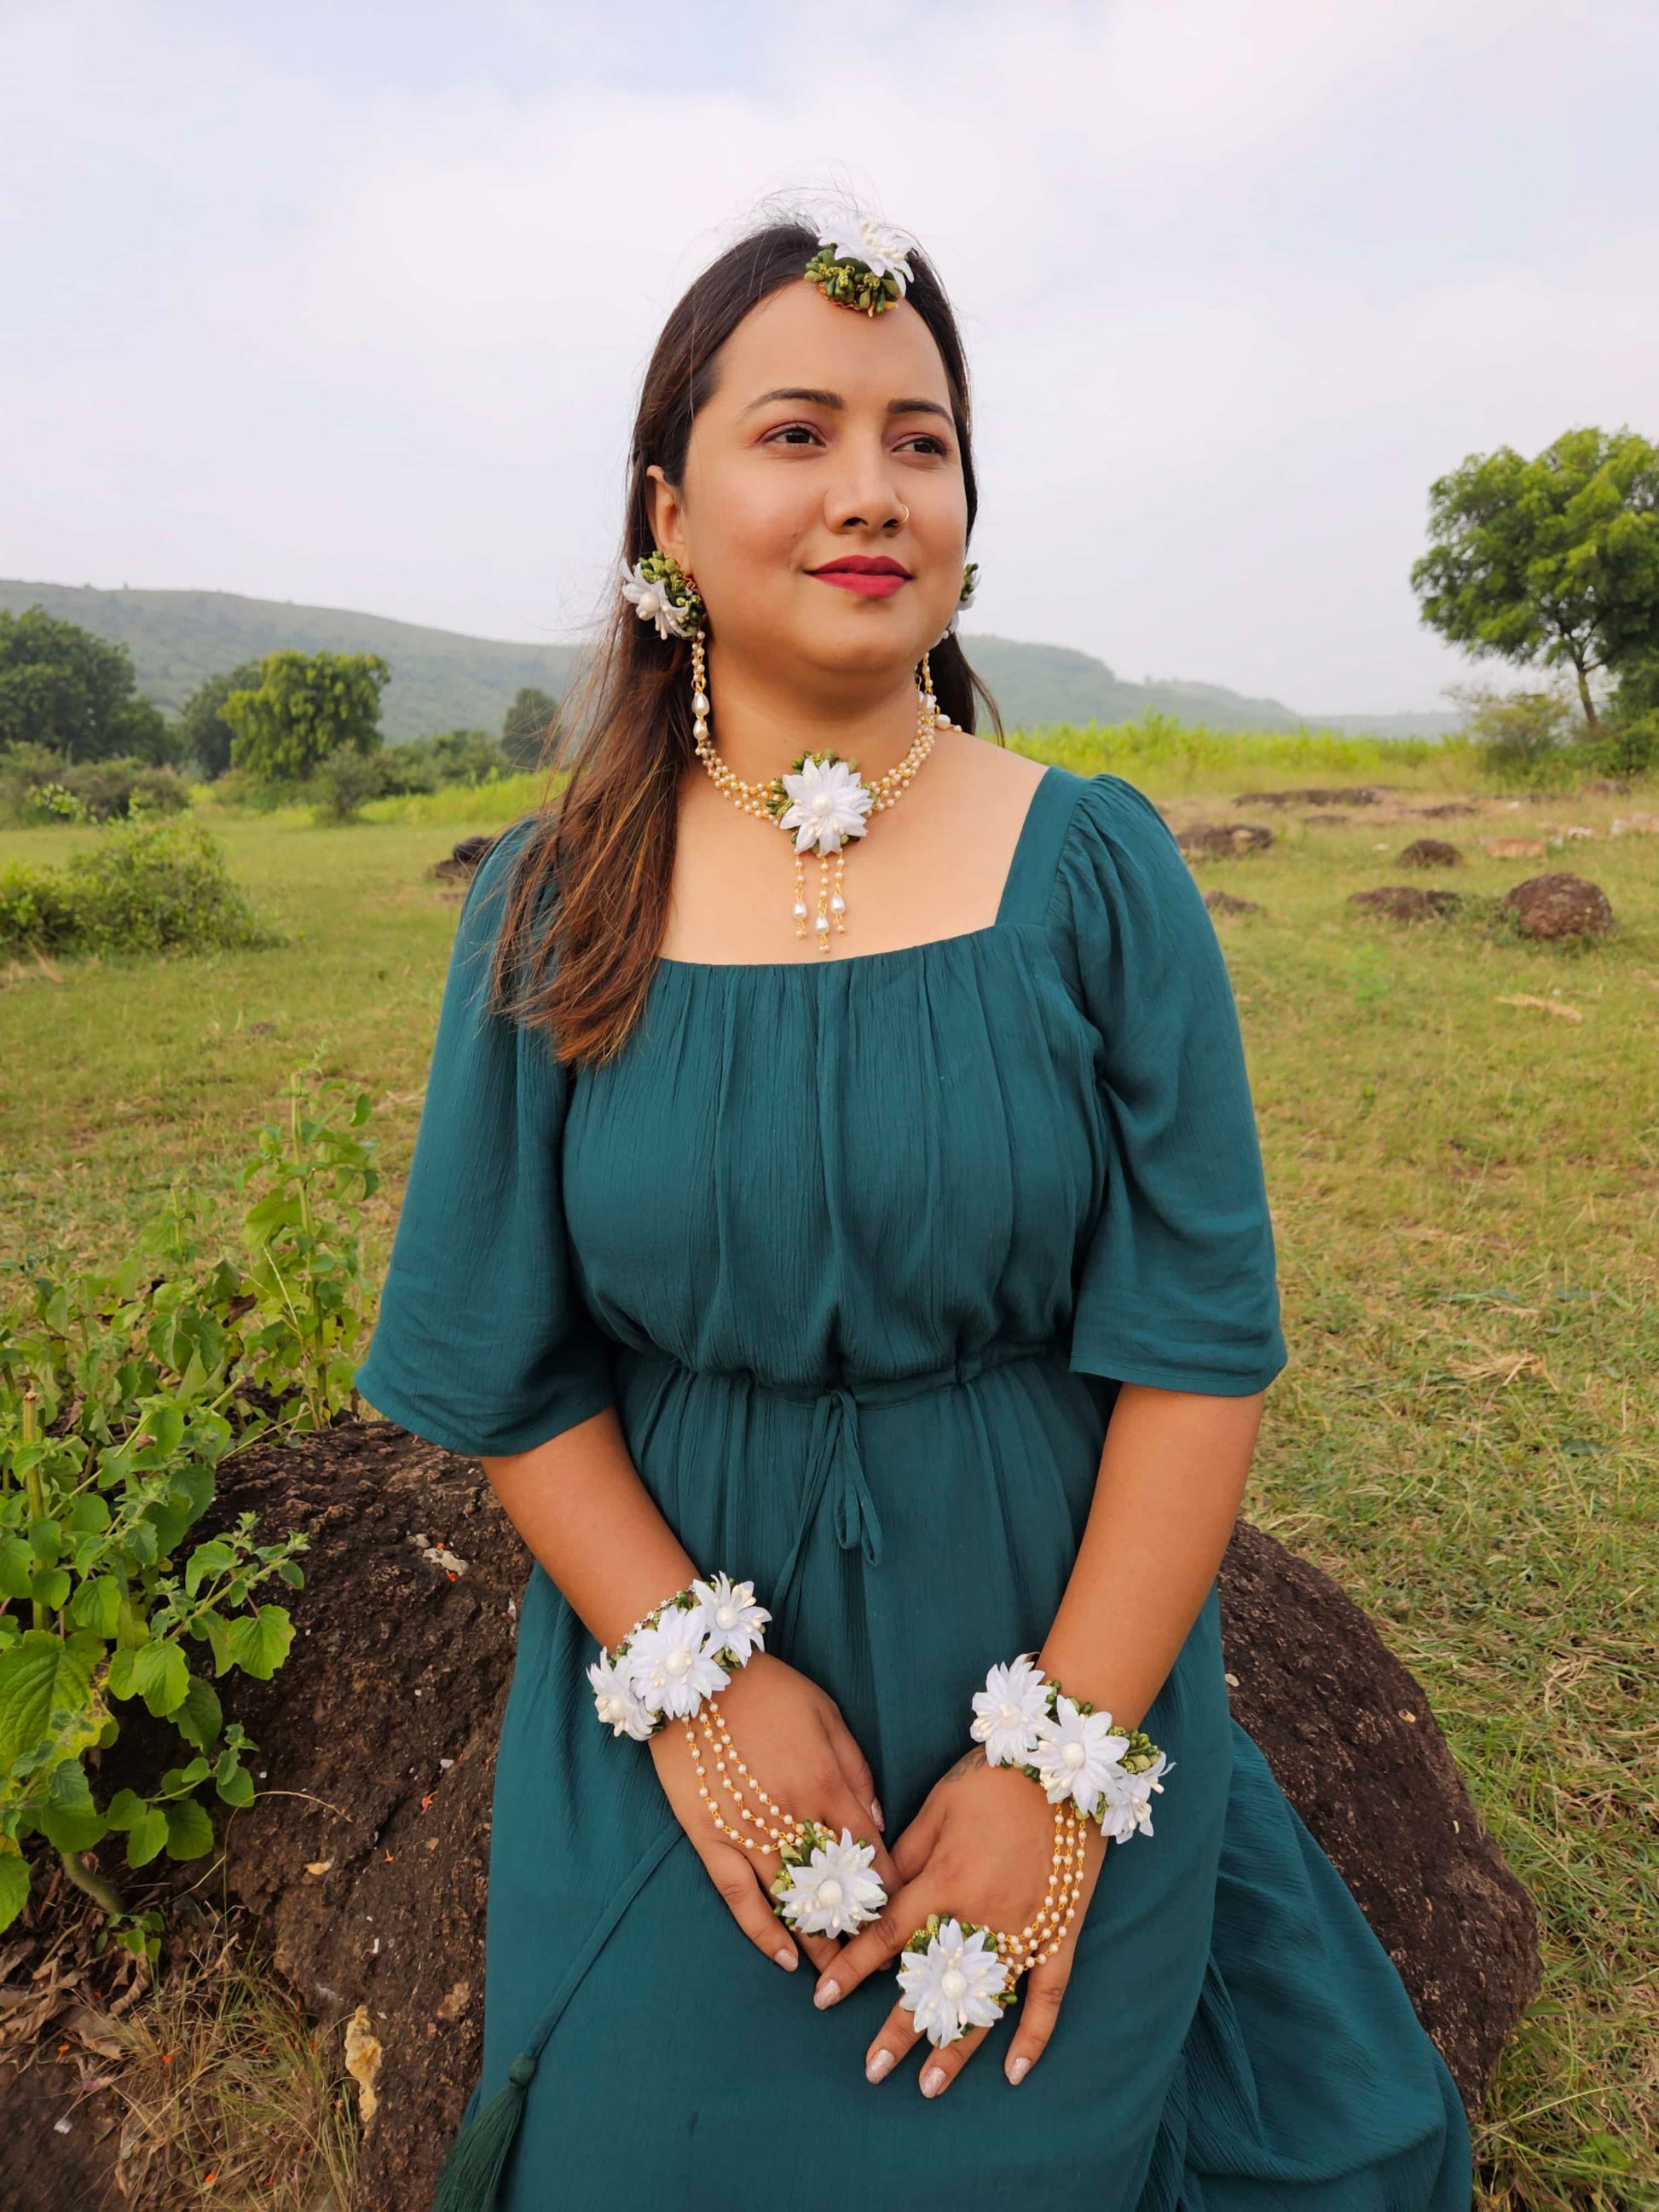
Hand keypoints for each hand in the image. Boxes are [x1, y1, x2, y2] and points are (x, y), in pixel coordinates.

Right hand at [649, 1653, 897, 1979]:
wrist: (697, 1675)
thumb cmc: (769, 1688)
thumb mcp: (828, 1714)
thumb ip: (856, 1770)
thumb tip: (875, 1822)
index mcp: (827, 1784)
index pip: (869, 1852)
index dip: (887, 1889)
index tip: (900, 1916)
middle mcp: (793, 1816)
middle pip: (834, 1887)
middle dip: (857, 1927)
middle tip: (874, 1960)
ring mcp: (749, 1831)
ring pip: (792, 1901)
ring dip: (818, 1941)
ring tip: (838, 1973)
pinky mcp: (710, 1837)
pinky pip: (738, 1896)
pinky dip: (761, 1931)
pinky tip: (784, 1959)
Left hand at [813, 1749, 1103, 2094]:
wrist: (1063, 1763)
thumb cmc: (991, 1778)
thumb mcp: (936, 1806)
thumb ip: (904, 1854)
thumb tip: (872, 1894)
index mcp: (944, 1883)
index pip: (886, 1939)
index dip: (851, 1971)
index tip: (823, 2001)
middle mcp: (981, 1918)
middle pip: (932, 1985)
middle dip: (899, 2031)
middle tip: (873, 2070)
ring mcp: (1025, 1931)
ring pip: (984, 2002)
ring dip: (955, 2047)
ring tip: (927, 2086)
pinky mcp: (1062, 1933)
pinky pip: (1049, 1994)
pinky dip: (1035, 2035)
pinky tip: (1017, 2071)